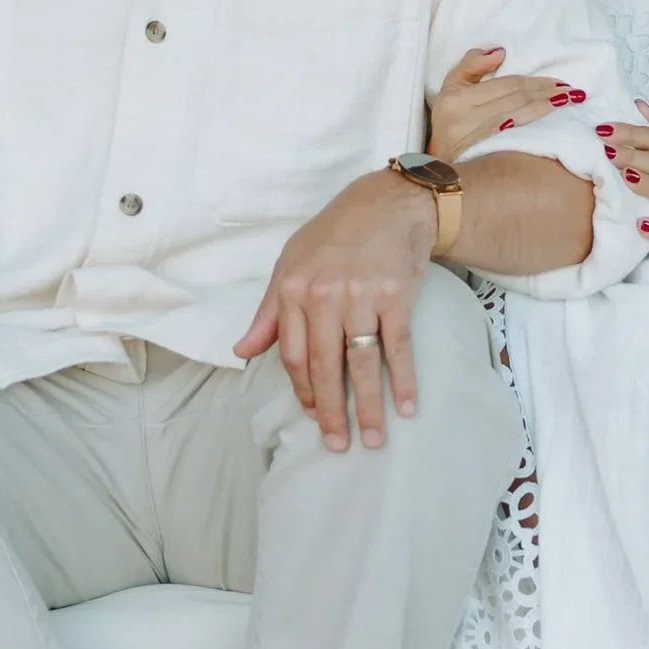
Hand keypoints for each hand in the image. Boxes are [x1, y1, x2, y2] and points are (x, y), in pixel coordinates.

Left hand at [233, 170, 432, 454]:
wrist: (386, 204)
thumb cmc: (334, 237)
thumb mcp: (290, 265)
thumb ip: (269, 313)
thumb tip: (243, 352)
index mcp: (293, 290)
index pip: (293, 355)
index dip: (303, 391)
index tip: (314, 417)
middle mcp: (324, 295)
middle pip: (324, 365)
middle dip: (331, 411)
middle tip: (338, 445)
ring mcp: (362, 296)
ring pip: (360, 362)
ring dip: (367, 405)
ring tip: (373, 438)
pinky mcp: (396, 296)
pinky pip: (397, 346)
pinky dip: (402, 380)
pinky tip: (405, 406)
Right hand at [429, 47, 581, 163]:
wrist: (442, 172)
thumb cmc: (448, 125)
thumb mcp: (451, 90)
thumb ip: (471, 66)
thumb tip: (500, 53)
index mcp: (456, 98)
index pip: (505, 85)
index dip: (534, 81)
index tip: (558, 81)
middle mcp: (464, 117)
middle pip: (515, 99)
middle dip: (546, 93)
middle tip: (573, 91)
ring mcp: (475, 139)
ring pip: (520, 116)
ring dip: (548, 107)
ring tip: (570, 100)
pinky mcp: (486, 157)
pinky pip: (519, 137)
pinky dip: (539, 127)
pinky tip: (556, 124)